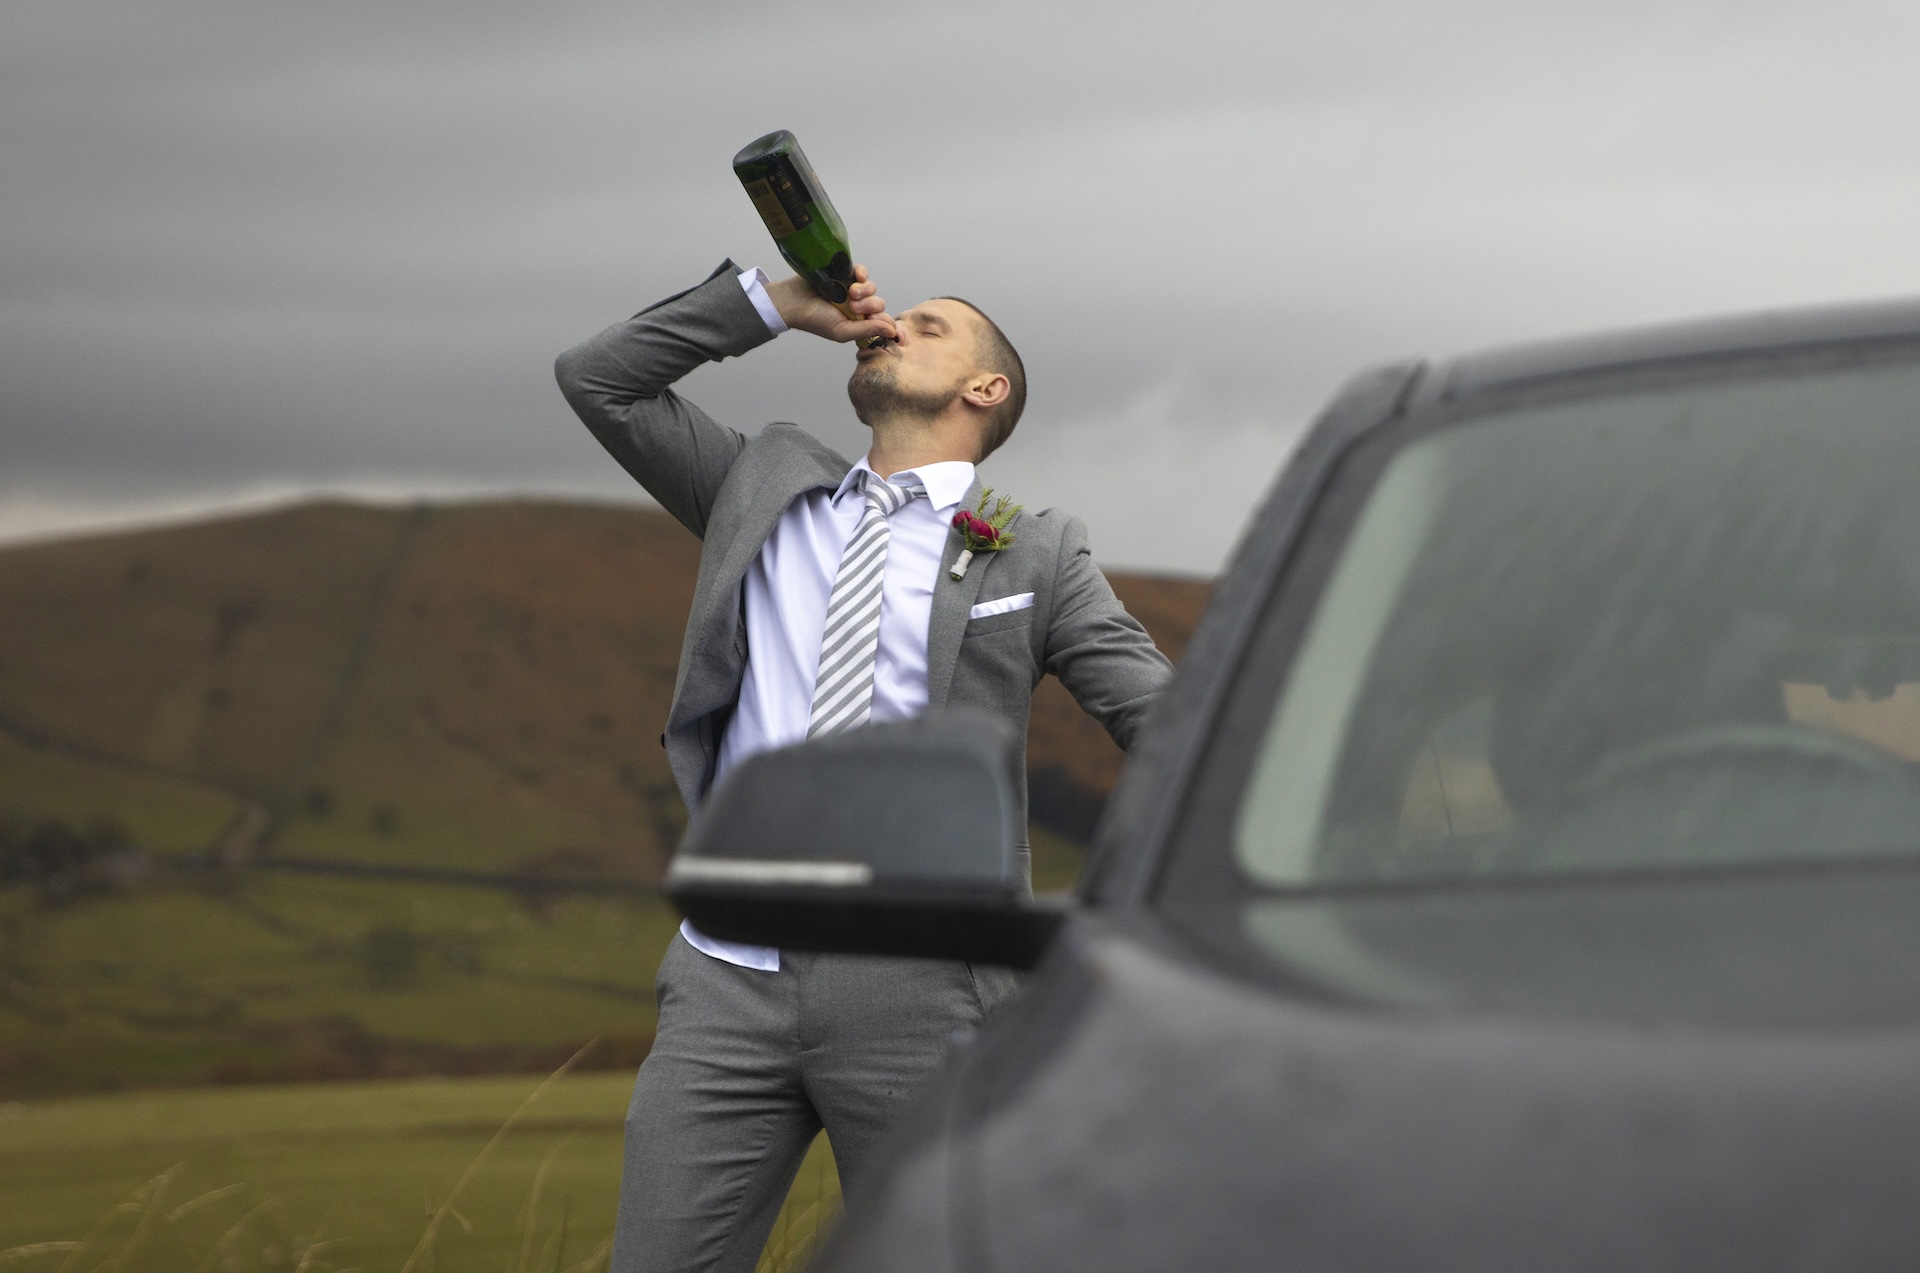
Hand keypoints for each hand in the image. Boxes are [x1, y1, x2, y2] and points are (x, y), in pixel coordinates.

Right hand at [768, 264, 896, 344]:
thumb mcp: (843, 332)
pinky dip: (863, 274)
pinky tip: (857, 277)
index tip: (901, 337)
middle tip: (854, 309)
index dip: (894, 329)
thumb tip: (892, 330)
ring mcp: (853, 291)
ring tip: (850, 294)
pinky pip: (863, 272)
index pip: (884, 325)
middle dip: (871, 307)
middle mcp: (859, 308)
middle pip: (880, 305)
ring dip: (866, 291)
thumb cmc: (816, 320)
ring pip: (873, 288)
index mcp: (860, 324)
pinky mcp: (846, 274)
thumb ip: (868, 331)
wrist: (794, 302)